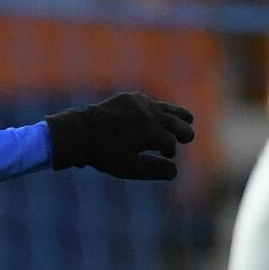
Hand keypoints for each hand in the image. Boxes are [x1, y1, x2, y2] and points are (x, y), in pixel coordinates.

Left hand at [44, 92, 194, 179]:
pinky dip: (158, 108)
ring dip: (178, 115)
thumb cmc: (103, 155)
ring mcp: (140, 103)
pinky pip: (150, 102)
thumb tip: (174, 172)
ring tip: (188, 119)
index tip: (167, 156)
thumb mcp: (128, 168)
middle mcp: (149, 115)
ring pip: (166, 109)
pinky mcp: (130, 97)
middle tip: (188, 137)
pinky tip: (161, 113)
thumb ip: (153, 170)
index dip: (170, 151)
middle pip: (174, 123)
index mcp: (150, 132)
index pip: (170, 142)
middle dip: (183, 131)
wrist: (79, 132)